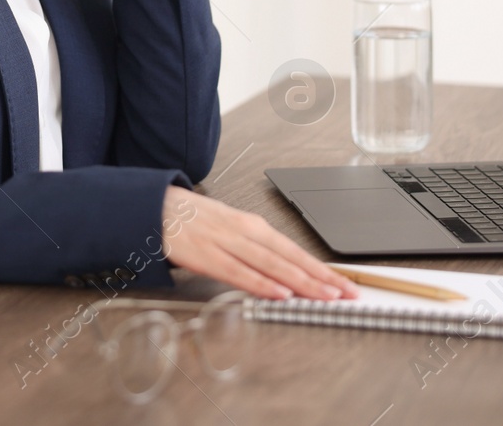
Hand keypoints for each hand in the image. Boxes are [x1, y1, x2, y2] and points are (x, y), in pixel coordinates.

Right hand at [159, 186, 358, 300]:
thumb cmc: (195, 220)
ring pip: (271, 265)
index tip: (344, 283)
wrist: (156, 207)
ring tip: (324, 296)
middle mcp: (245, 232)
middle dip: (321, 277)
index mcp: (253, 225)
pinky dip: (262, 283)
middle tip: (346, 293)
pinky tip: (280, 293)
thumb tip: (285, 274)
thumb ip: (257, 251)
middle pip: (290, 258)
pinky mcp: (207, 256)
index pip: (295, 250)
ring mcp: (226, 243)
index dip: (322, 268)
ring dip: (300, 282)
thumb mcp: (232, 229)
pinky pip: (239, 273)